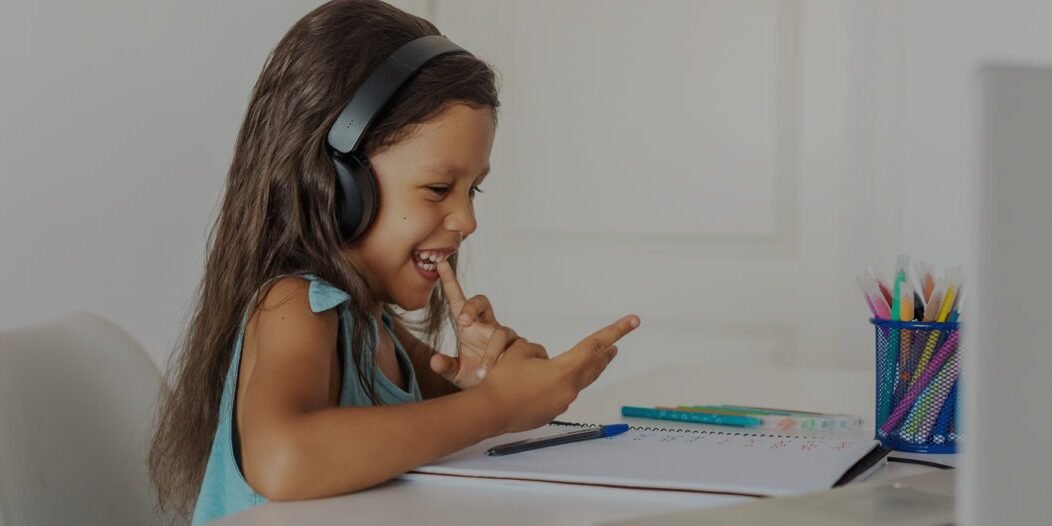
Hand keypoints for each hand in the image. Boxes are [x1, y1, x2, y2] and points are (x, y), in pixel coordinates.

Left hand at [429, 259, 515, 387]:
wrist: (503, 393)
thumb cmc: (477, 378)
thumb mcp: (458, 374)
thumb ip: (446, 367)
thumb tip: (434, 361)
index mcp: (471, 327)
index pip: (459, 301)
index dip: (450, 282)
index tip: (440, 264)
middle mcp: (489, 326)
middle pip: (483, 301)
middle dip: (472, 307)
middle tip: (462, 321)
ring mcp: (507, 336)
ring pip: (501, 333)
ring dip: (490, 353)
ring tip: (482, 373)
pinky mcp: (523, 348)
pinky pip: (518, 349)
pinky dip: (508, 361)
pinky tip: (504, 372)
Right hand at [480, 314, 640, 433]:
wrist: (488, 412)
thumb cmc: (502, 381)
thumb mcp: (518, 352)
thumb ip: (536, 350)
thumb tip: (544, 359)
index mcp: (565, 370)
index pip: (595, 345)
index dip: (615, 330)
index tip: (632, 321)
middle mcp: (568, 389)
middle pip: (593, 368)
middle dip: (604, 356)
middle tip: (615, 346)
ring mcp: (560, 404)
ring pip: (575, 383)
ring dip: (576, 371)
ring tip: (573, 362)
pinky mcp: (549, 414)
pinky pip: (559, 395)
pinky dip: (557, 386)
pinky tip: (541, 384)